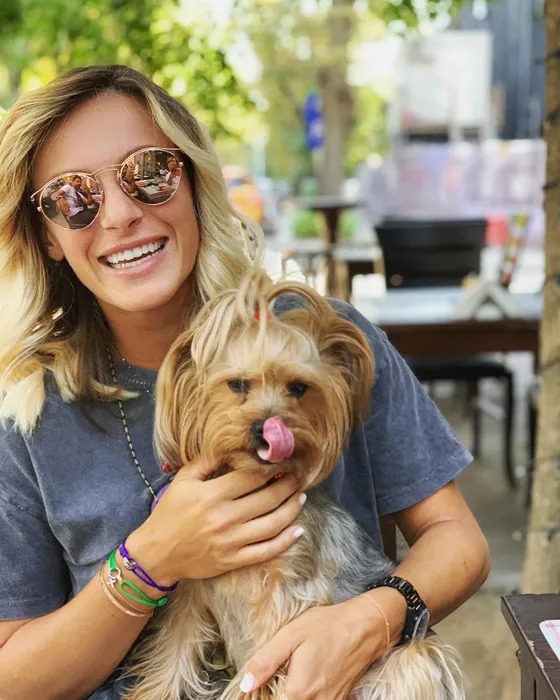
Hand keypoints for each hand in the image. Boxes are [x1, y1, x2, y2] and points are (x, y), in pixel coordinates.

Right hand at [127, 460, 305, 585]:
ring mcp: (232, 541)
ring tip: (301, 497)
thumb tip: (230, 447)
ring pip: (273, 524)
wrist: (157, 553)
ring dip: (292, 509)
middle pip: (268, 498)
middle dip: (288, 486)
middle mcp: (225, 517)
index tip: (282, 462)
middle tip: (297, 477)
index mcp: (213, 495)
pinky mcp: (234, 560)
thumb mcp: (183, 481)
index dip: (271, 468)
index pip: (251, 477)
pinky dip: (286, 540)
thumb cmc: (170, 513)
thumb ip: (207, 462)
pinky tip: (298, 529)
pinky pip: (267, 551)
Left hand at [240, 595, 395, 699]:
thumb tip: (246, 684)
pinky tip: (307, 678)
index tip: (259, 685)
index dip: (262, 694)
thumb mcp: (291, 635)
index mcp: (299, 691)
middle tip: (277, 676)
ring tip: (292, 676)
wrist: (366, 625)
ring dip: (294, 695)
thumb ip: (266, 661)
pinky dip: (309, 694)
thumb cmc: (328, 626)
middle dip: (279, 693)